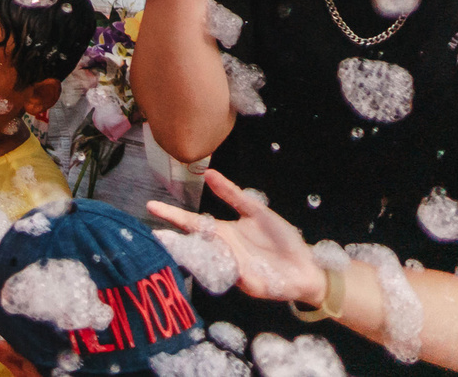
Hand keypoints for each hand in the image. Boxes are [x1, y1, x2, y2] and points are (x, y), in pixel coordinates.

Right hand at [146, 171, 327, 304]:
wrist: (307, 267)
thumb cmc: (282, 239)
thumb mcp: (257, 212)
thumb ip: (232, 194)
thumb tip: (208, 173)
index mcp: (223, 233)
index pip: (192, 222)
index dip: (172, 214)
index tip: (151, 205)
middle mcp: (222, 251)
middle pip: (192, 246)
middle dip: (172, 242)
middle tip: (154, 237)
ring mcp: (231, 269)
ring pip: (205, 262)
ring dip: (191, 257)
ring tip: (174, 248)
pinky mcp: (245, 284)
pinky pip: (229, 275)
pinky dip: (222, 267)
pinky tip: (219, 258)